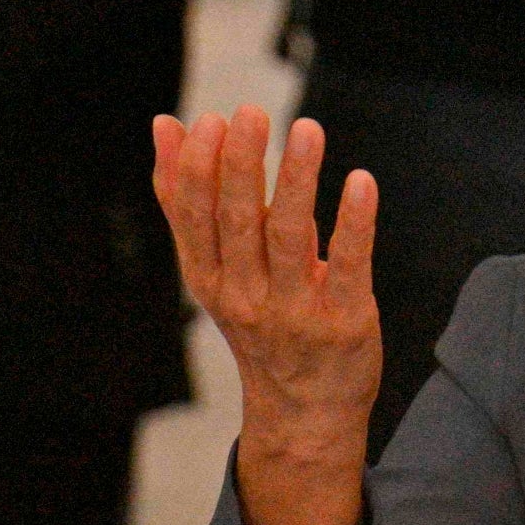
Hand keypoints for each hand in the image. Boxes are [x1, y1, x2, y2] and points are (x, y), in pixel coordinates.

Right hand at [153, 106, 380, 524]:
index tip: (210, 120)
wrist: (306, 411)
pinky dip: (353, 222)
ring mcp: (296, 311)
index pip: (194, 218)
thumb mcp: (217, 269)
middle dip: (241, 165)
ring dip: (297, 180)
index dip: (197, 169)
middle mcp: (246, 296)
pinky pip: (349, 265)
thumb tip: (164, 125)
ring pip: (290, 236)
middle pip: (238, 222)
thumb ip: (192, 198)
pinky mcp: (346, 320)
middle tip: (250, 113)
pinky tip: (359, 181)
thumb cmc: (261, 321)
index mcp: (210, 279)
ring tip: (306, 128)